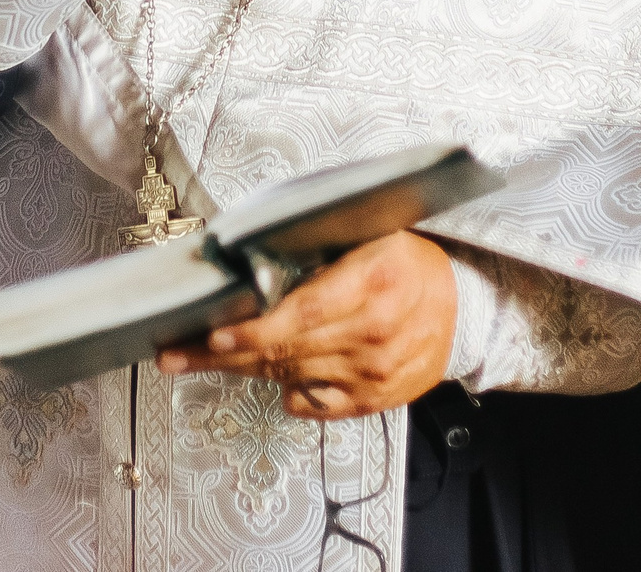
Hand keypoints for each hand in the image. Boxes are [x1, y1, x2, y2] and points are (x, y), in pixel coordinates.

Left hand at [155, 232, 455, 419]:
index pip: (301, 315)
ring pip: (291, 376)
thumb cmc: (408, 264)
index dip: (254, 330)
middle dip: (223, 352)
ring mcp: (372, 374)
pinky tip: (266, 378)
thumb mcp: (371, 236)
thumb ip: (320, 251)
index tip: (216, 333)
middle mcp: (373, 334)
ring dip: (243, 369)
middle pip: (284, 350)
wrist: (462, 305)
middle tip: (177, 352)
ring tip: (201, 359)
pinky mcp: (372, 400)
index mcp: (373, 284)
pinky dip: (286, 392)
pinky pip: (315, 404)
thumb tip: (255, 258)